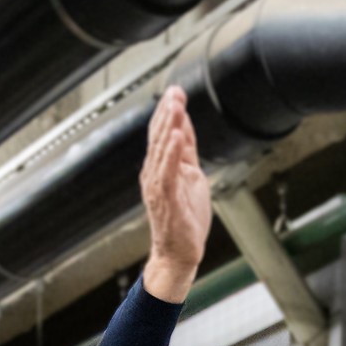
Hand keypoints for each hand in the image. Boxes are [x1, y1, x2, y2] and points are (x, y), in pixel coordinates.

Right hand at [139, 87, 209, 302]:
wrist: (179, 254)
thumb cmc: (185, 220)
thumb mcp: (191, 177)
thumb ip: (187, 153)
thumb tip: (187, 127)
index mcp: (160, 168)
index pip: (162, 134)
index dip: (168, 112)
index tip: (176, 91)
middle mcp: (154, 174)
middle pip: (160, 137)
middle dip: (168, 113)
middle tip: (175, 91)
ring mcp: (158, 186)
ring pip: (162, 150)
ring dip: (170, 126)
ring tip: (176, 106)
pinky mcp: (166, 199)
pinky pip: (168, 172)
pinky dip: (172, 153)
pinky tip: (178, 137)